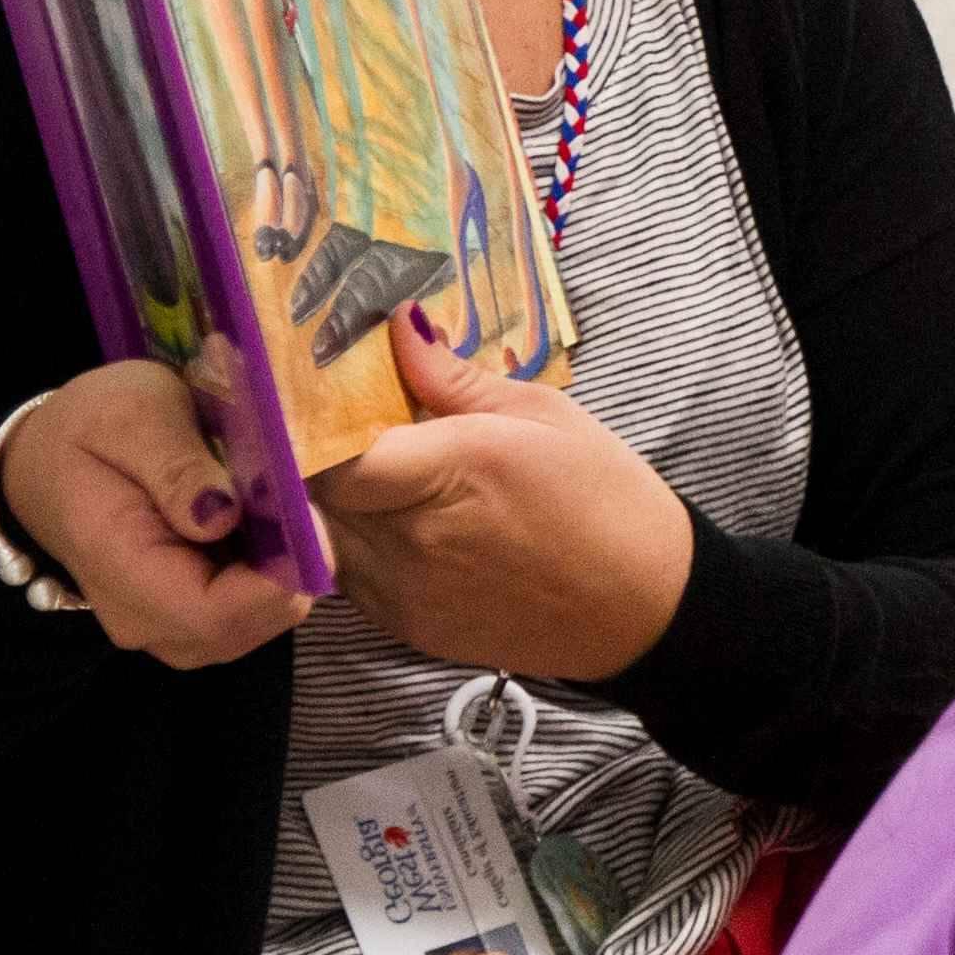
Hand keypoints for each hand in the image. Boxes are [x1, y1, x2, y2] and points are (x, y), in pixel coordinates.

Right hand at [4, 359, 305, 668]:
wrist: (44, 463)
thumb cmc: (86, 430)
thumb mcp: (127, 417)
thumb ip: (175, 465)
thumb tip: (221, 516)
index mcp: (119, 571)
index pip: (214, 615)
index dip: (277, 576)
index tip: (304, 512)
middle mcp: (145, 621)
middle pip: (247, 625)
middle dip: (292, 568)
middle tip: (299, 498)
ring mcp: (167, 627)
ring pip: (259, 623)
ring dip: (287, 569)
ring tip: (278, 504)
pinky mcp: (188, 618)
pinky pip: (250, 612)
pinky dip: (273, 572)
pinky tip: (266, 523)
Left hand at [307, 308, 696, 679]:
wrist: (643, 606)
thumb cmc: (606, 497)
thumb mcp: (544, 414)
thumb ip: (455, 376)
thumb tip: (399, 326)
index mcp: (453, 469)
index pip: (330, 450)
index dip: (310, 423)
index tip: (312, 395)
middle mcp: (415, 537)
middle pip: (315, 493)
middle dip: (314, 457)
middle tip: (330, 424)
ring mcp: (406, 591)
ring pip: (323, 536)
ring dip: (331, 503)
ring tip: (365, 472)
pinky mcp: (407, 628)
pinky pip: (350, 575)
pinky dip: (355, 544)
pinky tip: (395, 521)